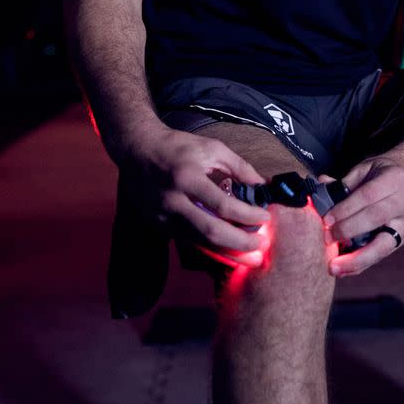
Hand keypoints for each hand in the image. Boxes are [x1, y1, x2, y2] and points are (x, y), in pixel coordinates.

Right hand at [121, 125, 270, 264]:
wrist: (137, 149)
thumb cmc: (178, 146)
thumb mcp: (212, 148)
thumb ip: (240, 167)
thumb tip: (263, 187)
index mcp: (187, 178)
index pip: (223, 205)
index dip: (247, 215)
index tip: (266, 217)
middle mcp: (173, 201)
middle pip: (211, 231)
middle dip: (240, 242)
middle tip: (262, 245)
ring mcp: (162, 216)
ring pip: (199, 242)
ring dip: (228, 252)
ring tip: (250, 257)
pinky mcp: (158, 225)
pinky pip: (189, 241)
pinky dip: (210, 248)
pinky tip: (227, 252)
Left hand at [320, 156, 403, 276]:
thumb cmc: (379, 175)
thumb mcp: (364, 170)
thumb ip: (343, 182)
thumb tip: (320, 186)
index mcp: (394, 179)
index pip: (368, 195)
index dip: (346, 209)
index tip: (326, 220)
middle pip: (376, 219)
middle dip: (349, 231)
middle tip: (327, 239)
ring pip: (383, 245)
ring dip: (356, 259)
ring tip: (335, 268)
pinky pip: (382, 254)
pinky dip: (361, 263)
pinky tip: (344, 270)